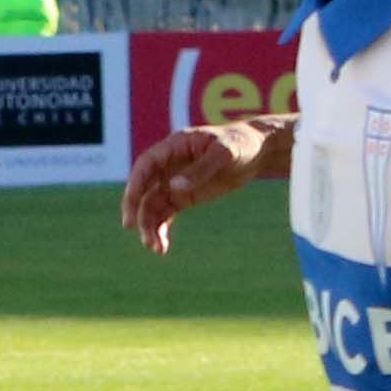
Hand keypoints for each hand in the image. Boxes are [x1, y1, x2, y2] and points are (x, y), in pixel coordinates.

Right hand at [126, 116, 282, 253]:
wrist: (257, 151)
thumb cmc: (241, 143)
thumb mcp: (224, 153)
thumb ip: (200, 170)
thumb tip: (172, 188)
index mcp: (173, 147)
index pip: (146, 165)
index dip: (136, 183)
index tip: (132, 201)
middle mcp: (167, 166)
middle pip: (143, 189)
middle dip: (136, 209)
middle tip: (133, 227)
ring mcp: (173, 183)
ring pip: (151, 206)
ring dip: (149, 226)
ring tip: (155, 247)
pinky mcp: (182, 198)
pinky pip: (164, 215)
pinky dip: (160, 230)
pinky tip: (161, 247)